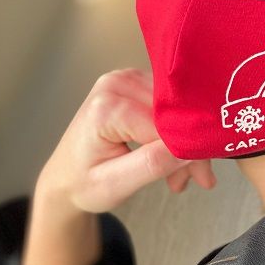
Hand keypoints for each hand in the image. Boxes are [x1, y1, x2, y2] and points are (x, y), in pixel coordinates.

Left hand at [37, 68, 215, 213]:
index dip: (188, 148)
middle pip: (174, 113)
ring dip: (186, 143)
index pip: (165, 122)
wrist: (65, 178)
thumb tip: (191, 149)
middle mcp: (117, 84)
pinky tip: (174, 157)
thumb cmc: (82, 183)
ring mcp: (127, 79)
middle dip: (190, 148)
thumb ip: (153, 164)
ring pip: (178, 110)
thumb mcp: (115, 184)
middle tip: (196, 180)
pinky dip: (177, 133)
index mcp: (106, 106)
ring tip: (180, 175)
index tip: (200, 176)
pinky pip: (171, 106)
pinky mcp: (136, 84)